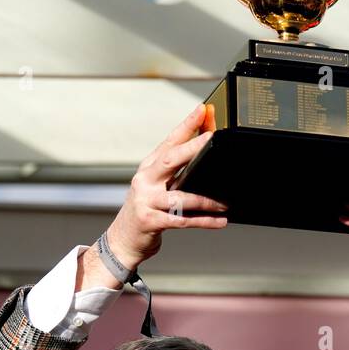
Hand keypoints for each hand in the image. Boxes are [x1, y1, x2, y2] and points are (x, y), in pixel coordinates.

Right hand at [104, 104, 228, 270]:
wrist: (123, 240)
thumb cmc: (147, 209)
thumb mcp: (158, 185)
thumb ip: (178, 169)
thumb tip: (204, 148)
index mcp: (149, 166)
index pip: (170, 141)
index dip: (186, 124)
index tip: (203, 109)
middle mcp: (145, 179)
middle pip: (171, 159)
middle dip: (193, 147)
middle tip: (213, 138)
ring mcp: (146, 200)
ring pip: (180, 196)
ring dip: (206, 200)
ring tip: (225, 202)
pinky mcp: (150, 221)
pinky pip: (181, 221)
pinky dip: (203, 222)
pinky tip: (220, 221)